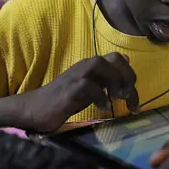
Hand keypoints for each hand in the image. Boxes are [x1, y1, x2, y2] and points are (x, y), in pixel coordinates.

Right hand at [15, 52, 137, 131]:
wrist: (35, 110)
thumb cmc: (64, 100)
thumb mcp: (91, 88)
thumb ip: (106, 77)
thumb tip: (126, 61)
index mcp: (91, 66)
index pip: (118, 59)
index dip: (130, 75)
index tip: (133, 97)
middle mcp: (85, 67)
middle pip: (113, 58)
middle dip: (127, 76)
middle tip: (128, 97)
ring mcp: (76, 76)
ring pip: (100, 64)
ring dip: (114, 80)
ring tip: (118, 98)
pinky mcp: (68, 90)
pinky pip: (87, 85)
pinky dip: (99, 96)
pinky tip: (104, 108)